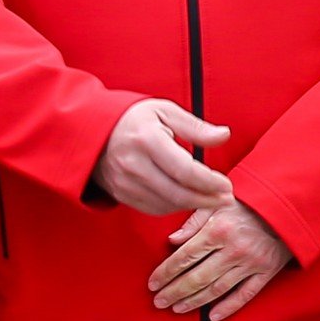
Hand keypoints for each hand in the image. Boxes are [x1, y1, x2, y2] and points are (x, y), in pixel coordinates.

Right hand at [94, 97, 234, 213]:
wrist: (92, 131)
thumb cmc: (133, 119)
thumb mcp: (165, 112)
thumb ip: (195, 127)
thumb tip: (224, 135)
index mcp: (147, 140)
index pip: (185, 170)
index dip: (209, 182)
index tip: (226, 185)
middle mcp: (133, 164)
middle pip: (177, 193)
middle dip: (207, 199)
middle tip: (226, 199)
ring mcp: (125, 182)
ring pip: (167, 204)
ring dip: (193, 205)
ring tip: (212, 199)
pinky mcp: (121, 194)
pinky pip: (153, 208)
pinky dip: (174, 207)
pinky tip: (188, 200)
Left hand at [150, 202, 292, 316]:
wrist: (286, 207)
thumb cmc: (248, 204)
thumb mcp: (218, 203)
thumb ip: (194, 221)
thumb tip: (172, 241)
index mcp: (219, 230)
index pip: (185, 256)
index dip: (166, 272)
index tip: (152, 283)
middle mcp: (233, 249)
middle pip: (197, 277)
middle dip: (174, 291)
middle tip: (158, 302)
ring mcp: (250, 263)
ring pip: (216, 289)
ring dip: (194, 301)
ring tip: (177, 308)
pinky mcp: (266, 272)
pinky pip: (244, 295)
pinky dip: (228, 307)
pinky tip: (211, 316)